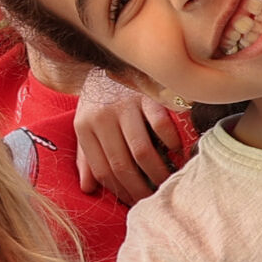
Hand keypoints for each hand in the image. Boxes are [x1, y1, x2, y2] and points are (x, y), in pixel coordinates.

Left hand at [74, 67, 184, 201]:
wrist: (112, 59)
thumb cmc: (100, 98)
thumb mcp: (86, 125)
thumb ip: (86, 156)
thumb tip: (87, 188)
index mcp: (84, 128)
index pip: (103, 170)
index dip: (120, 191)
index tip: (134, 202)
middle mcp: (102, 117)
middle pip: (122, 165)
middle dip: (140, 189)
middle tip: (154, 200)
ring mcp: (125, 105)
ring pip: (141, 151)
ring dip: (157, 172)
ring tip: (167, 183)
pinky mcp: (146, 95)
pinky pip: (161, 125)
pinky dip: (171, 142)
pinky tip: (176, 151)